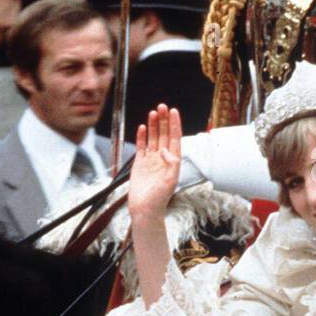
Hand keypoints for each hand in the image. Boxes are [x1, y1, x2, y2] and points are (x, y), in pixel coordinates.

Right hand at [127, 104, 182, 220]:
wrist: (144, 209)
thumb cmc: (159, 198)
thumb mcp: (170, 181)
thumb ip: (172, 164)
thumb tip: (166, 149)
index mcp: (172, 161)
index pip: (174, 138)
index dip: (174, 125)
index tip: (174, 112)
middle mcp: (162, 158)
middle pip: (164, 135)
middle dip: (164, 121)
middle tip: (162, 107)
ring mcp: (151, 160)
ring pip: (153, 138)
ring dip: (154, 125)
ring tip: (153, 112)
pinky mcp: (140, 164)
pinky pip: (142, 146)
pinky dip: (142, 137)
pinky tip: (143, 127)